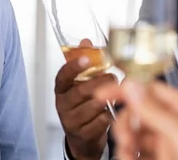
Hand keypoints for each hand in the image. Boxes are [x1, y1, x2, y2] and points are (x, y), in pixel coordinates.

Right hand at [56, 39, 115, 159]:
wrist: (82, 136)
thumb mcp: (80, 83)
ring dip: (108, 98)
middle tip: (113, 76)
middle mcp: (63, 104)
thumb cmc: (82, 104)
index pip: (63, 76)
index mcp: (61, 89)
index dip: (74, 67)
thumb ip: (84, 63)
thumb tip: (86, 41)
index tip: (87, 59)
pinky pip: (101, 121)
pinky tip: (111, 110)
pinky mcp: (83, 134)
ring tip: (115, 92)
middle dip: (101, 82)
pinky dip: (109, 114)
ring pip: (93, 106)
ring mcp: (71, 120)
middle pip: (82, 91)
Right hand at [95, 81, 177, 159]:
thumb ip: (155, 109)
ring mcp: (171, 144)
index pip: (149, 89)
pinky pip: (138, 151)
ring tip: (128, 153)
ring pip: (135, 134)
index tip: (102, 93)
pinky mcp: (163, 157)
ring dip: (126, 142)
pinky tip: (130, 157)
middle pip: (138, 113)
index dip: (124, 89)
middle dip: (126, 125)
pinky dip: (129, 154)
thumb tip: (131, 85)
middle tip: (124, 138)